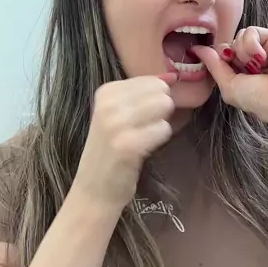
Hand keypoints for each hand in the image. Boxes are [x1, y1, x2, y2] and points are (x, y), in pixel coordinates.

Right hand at [72, 74, 176, 213]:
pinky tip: (143, 150)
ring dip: (161, 125)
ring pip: (165, 106)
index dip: (156, 100)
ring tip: (143, 139)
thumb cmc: (112, 150)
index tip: (141, 119)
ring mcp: (116, 123)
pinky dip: (160, 140)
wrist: (94, 190)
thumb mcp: (120, 114)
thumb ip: (144, 94)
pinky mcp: (128, 145)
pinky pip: (164, 129)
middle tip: (144, 130)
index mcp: (105, 91)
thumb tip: (173, 76)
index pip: (152, 81)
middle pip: (161, 91)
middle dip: (162, 111)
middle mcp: (108, 103)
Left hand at [194, 26, 267, 136]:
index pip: (222, 58)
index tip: (220, 64)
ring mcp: (263, 49)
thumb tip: (197, 49)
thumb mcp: (229, 86)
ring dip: (243, 53)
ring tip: (258, 66)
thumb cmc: (261, 99)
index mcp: (243, 75)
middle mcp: (253, 62)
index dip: (219, 60)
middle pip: (229, 46)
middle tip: (245, 70)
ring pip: (238, 38)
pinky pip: (251, 31)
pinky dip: (252, 44)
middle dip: (232, 57)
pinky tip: (263, 57)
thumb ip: (213, 66)